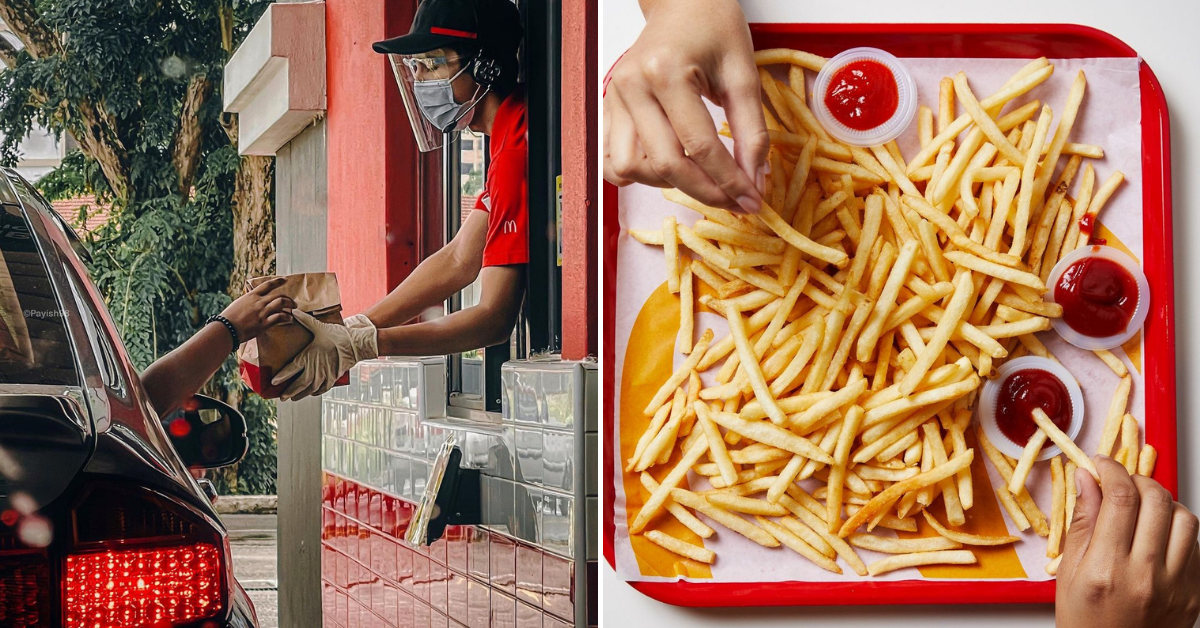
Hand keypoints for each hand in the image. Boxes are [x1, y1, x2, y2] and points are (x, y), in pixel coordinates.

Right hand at [219, 276, 294, 343]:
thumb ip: (248, 302)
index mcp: (251, 296)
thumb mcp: (239, 304)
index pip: (267, 285)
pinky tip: (289, 319)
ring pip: (281, 303)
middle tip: (293, 302)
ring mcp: (262, 312)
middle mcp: (258, 302)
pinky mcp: (264, 323)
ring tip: (294, 308)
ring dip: (290, 305)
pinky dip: (286, 317)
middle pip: (278, 295)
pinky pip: (279, 317)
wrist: (226, 328)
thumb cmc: (229, 317)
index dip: (278, 281)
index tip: (285, 280)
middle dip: (288, 298)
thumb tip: (253, 301)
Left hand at [271, 310, 377, 400]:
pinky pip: (322, 389)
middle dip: (289, 391)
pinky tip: (311, 393)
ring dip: (300, 394)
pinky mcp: (333, 378)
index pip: (291, 369)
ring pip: (309, 389)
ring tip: (293, 398)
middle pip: (298, 384)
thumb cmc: (338, 336)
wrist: (356, 345)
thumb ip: (305, 321)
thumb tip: (294, 312)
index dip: (281, 377)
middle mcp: (314, 368)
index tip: (274, 382)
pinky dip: (315, 392)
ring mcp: (324, 375)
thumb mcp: (320, 327)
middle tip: (282, 396)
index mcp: (308, 356)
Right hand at [604, 0, 766, 212]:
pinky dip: (639, 174)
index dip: (730, 181)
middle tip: (736, 201)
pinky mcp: (609, 109)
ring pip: (633, 168)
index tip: (753, 201)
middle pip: (666, 165)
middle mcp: (633, 87)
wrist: (681, 3)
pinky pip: (614, 160)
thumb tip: (754, 179)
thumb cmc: (713, 27)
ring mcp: (615, 99)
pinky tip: (667, 169)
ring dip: (668, 184)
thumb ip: (751, 130)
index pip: (700, 146)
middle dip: (706, 192)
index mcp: (667, 73)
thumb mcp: (744, 73)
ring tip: (701, 179)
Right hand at [1056, 455, 1199, 627]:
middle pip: (1156, 500)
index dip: (1112, 470)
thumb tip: (1086, 478)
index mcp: (1106, 570)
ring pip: (1184, 518)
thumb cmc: (1085, 621)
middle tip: (1121, 483)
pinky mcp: (1195, 593)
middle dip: (1137, 480)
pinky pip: (1197, 546)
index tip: (1101, 464)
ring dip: (1163, 503)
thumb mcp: (1068, 572)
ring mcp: (1177, 586)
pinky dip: (1177, 530)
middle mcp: (1145, 576)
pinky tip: (1157, 536)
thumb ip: (1082, 521)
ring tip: (1143, 508)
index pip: (1120, 498)